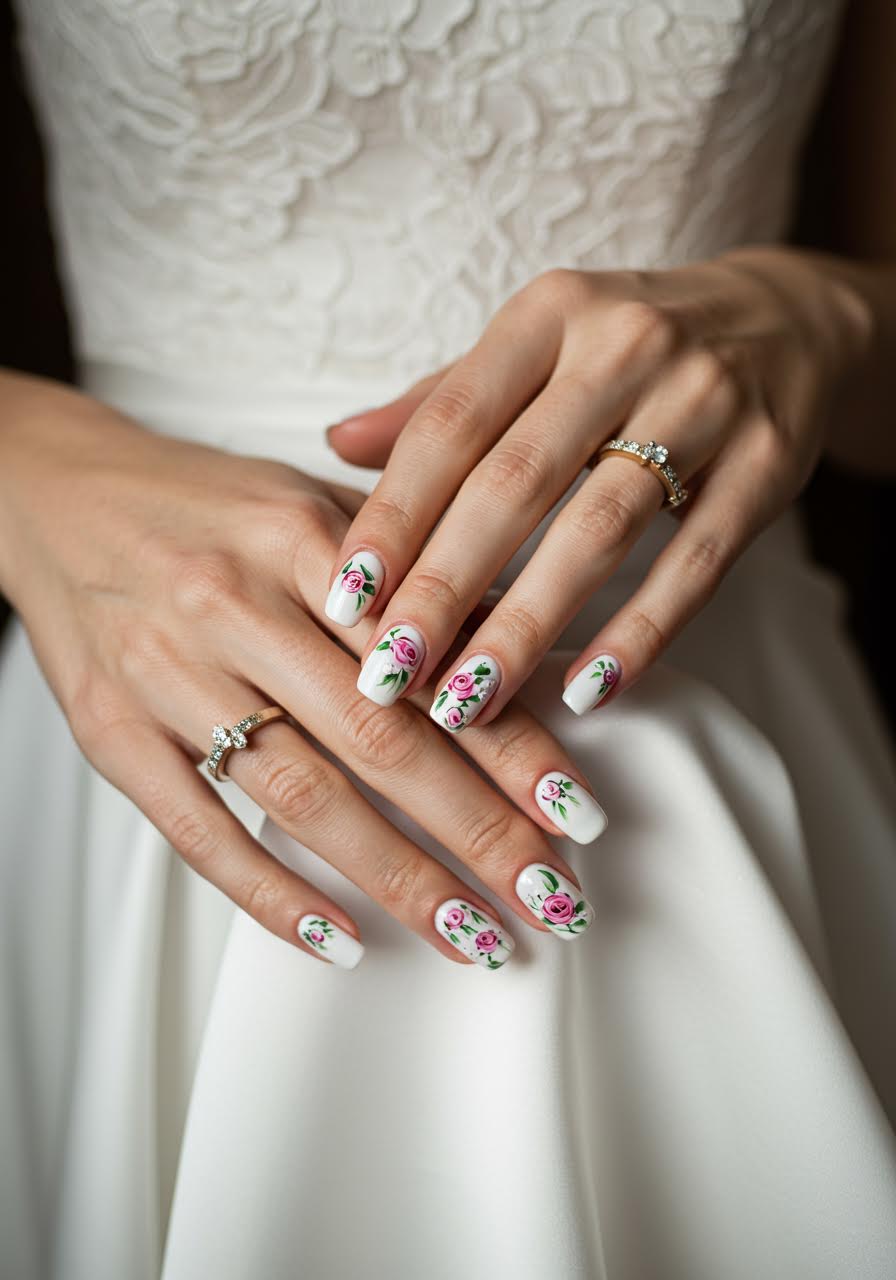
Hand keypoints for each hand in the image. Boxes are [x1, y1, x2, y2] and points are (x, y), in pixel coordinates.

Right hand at [0, 372, 607, 969]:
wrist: (61, 495)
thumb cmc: (209, 506)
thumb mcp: (314, 506)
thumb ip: (407, 577)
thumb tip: (517, 663)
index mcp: (298, 537)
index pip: (428, 659)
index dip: (511, 743)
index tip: (575, 814)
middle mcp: (232, 605)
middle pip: (376, 740)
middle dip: (476, 830)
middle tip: (550, 900)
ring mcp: (166, 675)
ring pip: (299, 796)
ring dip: (395, 879)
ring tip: (472, 934)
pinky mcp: (113, 733)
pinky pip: (197, 831)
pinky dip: (271, 894)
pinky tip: (341, 940)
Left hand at [327, 247, 866, 721]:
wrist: (786, 320)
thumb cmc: (626, 348)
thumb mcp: (536, 344)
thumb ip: (442, 399)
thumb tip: (336, 442)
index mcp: (548, 312)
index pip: (451, 423)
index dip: (393, 514)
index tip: (345, 597)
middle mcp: (625, 345)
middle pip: (516, 483)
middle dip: (444, 587)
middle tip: (390, 673)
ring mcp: (706, 402)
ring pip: (599, 530)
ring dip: (527, 625)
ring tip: (467, 703)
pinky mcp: (768, 464)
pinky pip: (696, 564)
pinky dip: (640, 633)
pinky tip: (587, 692)